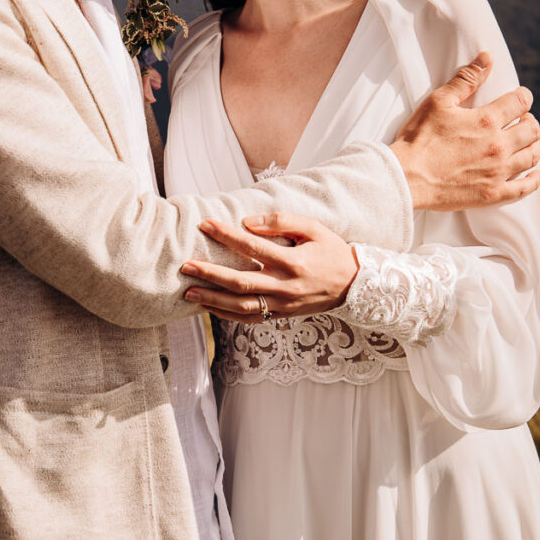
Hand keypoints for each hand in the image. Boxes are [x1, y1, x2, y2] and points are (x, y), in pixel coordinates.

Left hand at [181, 215, 357, 321]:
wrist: (353, 284)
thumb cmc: (331, 251)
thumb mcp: (313, 228)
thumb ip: (281, 221)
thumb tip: (248, 222)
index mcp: (294, 262)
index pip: (253, 248)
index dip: (227, 236)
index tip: (206, 225)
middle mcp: (286, 287)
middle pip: (241, 283)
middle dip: (210, 274)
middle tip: (186, 266)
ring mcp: (283, 305)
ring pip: (242, 306)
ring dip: (213, 300)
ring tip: (189, 292)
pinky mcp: (281, 316)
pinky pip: (250, 318)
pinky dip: (227, 314)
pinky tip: (209, 307)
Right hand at [390, 52, 539, 210]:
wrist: (405, 177)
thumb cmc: (418, 138)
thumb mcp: (438, 102)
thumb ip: (465, 80)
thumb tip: (487, 58)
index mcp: (486, 120)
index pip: (520, 101)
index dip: (522, 97)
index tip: (518, 98)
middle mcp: (498, 145)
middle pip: (532, 129)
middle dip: (530, 121)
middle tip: (521, 120)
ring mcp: (498, 171)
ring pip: (532, 155)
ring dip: (533, 145)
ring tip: (525, 143)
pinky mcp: (493, 193)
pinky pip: (525, 188)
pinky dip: (533, 179)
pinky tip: (533, 173)